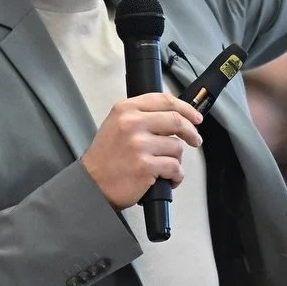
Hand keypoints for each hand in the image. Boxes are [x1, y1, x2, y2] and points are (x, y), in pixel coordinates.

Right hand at [81, 93, 202, 209]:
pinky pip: (174, 167)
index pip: (164, 100)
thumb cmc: (106, 158)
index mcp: (125, 110)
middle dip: (191, 132)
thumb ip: (142, 116)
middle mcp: (132, 123)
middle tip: (195, 140)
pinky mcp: (146, 166)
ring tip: (165, 167)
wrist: (91, 184)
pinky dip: (176, 176)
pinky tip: (167, 179)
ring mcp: (139, 145)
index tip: (195, 118)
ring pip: (177, 147)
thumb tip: (175, 115)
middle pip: (176, 121)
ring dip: (176, 160)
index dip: (185, 108)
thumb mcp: (116, 125)